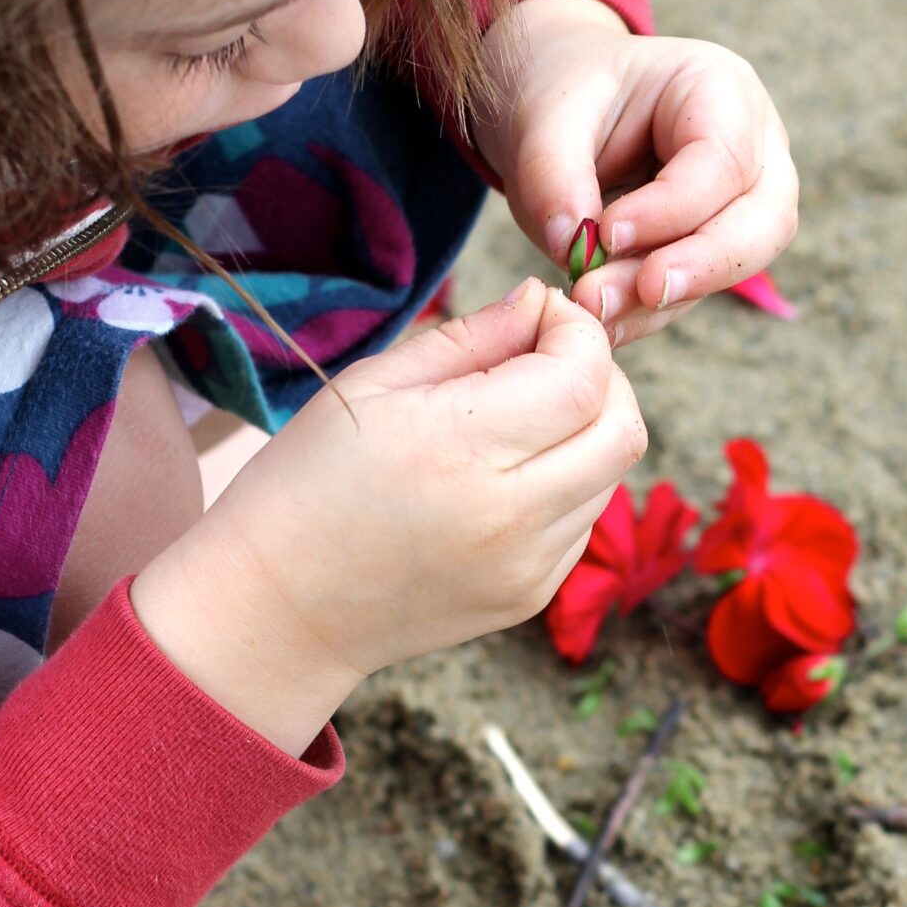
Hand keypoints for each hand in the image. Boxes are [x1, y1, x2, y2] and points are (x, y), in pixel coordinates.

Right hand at [131, 280, 645, 752]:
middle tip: (550, 360)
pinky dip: (568, 483)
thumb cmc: (309, 480)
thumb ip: (473, 336)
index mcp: (462, 447)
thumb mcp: (374, 384)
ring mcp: (528, 565)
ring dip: (588, 431)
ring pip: (613, 475)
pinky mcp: (530, 596)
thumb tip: (544, 300)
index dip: (579, 330)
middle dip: (603, 376)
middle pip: (624, 428)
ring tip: (521, 419)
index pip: (583, 374)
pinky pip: (584, 521)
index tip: (543, 316)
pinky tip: (507, 476)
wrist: (281, 606)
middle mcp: (510, 514)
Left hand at [475, 0, 798, 347]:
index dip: (672, 207)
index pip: (723, 159)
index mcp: (721, 89)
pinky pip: (695, 290)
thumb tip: (573, 248)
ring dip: (667, 298)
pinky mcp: (714, 251)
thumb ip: (554, 174)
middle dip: (702, 265)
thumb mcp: (546, 117)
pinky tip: (604, 321)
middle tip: (641, 291)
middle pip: (764, 221)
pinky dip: (648, 312)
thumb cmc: (566, 98)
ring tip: (596, 307)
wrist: (562, 116)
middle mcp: (754, 148)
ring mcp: (744, 203)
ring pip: (737, 266)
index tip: (607, 234)